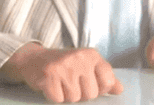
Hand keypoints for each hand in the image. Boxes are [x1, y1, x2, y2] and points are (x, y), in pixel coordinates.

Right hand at [0, 43, 122, 102]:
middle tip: (70, 83)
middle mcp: (80, 58)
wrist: (34, 59)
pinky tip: (51, 85)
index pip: (107, 82)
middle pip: (91, 94)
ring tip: (60, 83)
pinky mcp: (49, 75)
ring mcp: (64, 66)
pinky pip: (58, 99)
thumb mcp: (86, 65)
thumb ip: (104, 76)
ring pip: (74, 98)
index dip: (99, 89)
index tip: (89, 84)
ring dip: (66, 95)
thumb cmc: (64, 65)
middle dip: (80, 94)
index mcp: (92, 55)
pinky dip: (54, 97)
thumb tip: (119, 89)